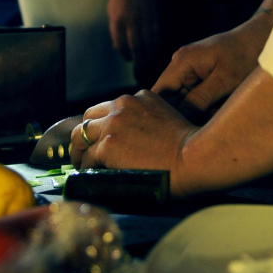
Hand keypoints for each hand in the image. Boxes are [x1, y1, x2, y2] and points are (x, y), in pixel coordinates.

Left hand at [70, 90, 196, 195]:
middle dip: (86, 134)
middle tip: (85, 151)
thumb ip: (146, 118)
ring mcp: (114, 124)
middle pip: (90, 116)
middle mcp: (123, 105)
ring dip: (80, 150)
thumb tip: (133, 137)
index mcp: (139, 97)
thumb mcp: (166, 117)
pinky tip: (89, 174)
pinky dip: (86, 166)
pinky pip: (88, 156)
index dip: (103, 125)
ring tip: (82, 164)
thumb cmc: (187, 146)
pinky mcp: (109, 145)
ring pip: (82, 134)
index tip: (102, 138)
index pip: (110, 108)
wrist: (192, 157)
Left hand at [107, 0, 159, 67]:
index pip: (121, 44)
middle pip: (136, 47)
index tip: (128, 58)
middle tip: (141, 70)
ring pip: (148, 43)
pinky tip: (155, 50)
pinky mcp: (154, 16)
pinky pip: (156, 35)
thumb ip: (114, 30)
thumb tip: (119, 49)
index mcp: (117, 20)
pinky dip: (156, 45)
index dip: (125, 54)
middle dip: (139, 61)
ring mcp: (144, 18)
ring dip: (149, 56)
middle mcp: (131, 21)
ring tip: (149, 63)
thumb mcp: (111, 12)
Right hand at [152, 14, 272, 118]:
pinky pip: (194, 95)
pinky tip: (219, 109)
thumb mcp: (224, 81)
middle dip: (184, 116)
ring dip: (197, 112)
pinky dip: (205, 106)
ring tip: (216, 116)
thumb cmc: (245, 56)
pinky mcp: (200, 74)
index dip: (162, 116)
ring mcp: (190, 69)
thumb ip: (199, 100)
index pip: (159, 93)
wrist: (261, 38)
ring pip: (183, 100)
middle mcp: (181, 64)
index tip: (174, 135)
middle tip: (202, 128)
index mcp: (182, 62)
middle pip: (170, 99)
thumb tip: (178, 121)